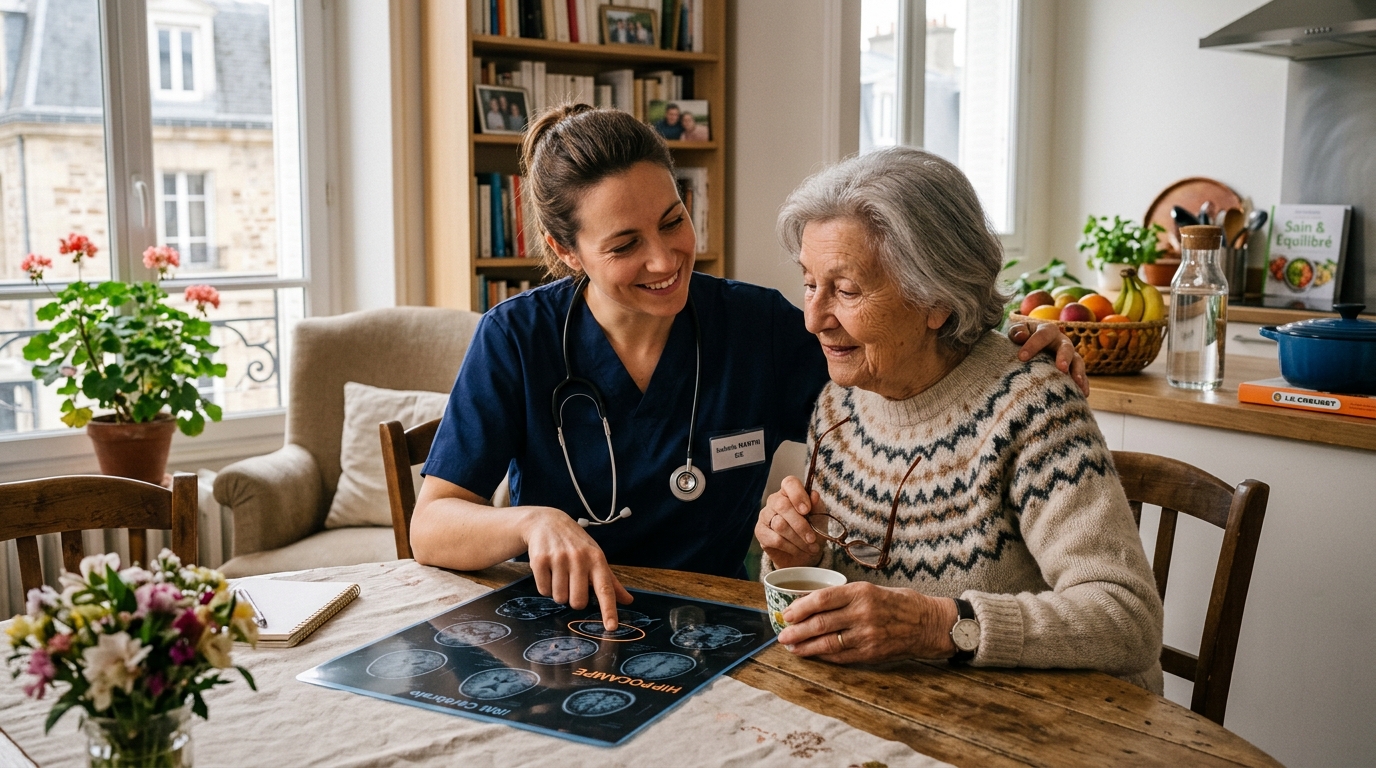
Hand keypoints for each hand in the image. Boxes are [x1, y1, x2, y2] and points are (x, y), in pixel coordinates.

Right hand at [521, 507, 633, 628]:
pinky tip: (548, 571)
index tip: (611, 627)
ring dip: (559, 592)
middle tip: (572, 583)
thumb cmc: (576, 544)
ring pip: (559, 598)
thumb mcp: (596, 557)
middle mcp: (579, 558)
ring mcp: (559, 558)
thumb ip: (611, 582)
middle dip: (574, 599)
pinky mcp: (540, 560)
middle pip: (578, 601)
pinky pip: (543, 590)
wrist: (548, 522)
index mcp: (597, 559)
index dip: (608, 610)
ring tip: (559, 574)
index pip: (605, 589)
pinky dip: (545, 586)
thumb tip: (628, 600)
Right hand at [756, 476, 822, 568]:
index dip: (798, 495)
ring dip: (798, 539)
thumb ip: (817, 505)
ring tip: (809, 547)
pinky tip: (798, 550)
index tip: (807, 510)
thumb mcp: (819, 517)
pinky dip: (790, 547)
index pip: (790, 483)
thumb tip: (814, 495)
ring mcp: (765, 515)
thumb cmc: (812, 530)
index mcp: (790, 492)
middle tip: (812, 538)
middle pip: (783, 506)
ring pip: (780, 525)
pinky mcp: (760, 531)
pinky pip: (775, 539)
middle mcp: (775, 500)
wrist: (804, 553)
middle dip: (800, 525)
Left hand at [777, 582, 957, 663]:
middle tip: (783, 635)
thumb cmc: (899, 603)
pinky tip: (812, 655)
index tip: (786, 613)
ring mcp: (867, 635)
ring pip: (827, 642)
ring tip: (792, 648)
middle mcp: (862, 613)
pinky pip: (841, 656)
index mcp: (861, 592)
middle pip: (820, 623)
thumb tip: (811, 603)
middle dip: (797, 630)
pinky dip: (823, 656)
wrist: (929, 624)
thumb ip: (844, 597)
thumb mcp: (872, 590)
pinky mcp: (871, 653)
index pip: (822, 599)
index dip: (800, 608)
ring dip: (805, 647)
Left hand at [1009, 321, 1088, 395]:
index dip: (1032, 345)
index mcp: (1047, 330)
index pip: (1042, 336)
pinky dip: (1083, 384)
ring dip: (1078, 372)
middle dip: (1064, 357)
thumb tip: (1020, 336)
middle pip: (1066, 347)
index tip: (1021, 357)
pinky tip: (1083, 394)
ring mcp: (1069, 355)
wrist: (1030, 345)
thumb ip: (1017, 331)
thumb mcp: (1017, 331)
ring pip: (1077, 361)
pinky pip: (1081, 376)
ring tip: (1076, 382)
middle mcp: (1061, 341)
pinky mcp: (1073, 368)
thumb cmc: (1021, 338)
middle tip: (1061, 368)